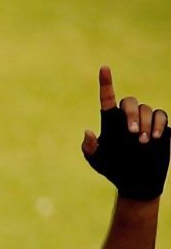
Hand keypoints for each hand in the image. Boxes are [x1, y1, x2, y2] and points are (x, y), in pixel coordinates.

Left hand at [83, 65, 167, 200]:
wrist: (136, 179)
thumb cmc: (113, 168)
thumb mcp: (98, 161)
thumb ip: (90, 148)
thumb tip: (87, 131)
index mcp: (110, 121)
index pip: (107, 98)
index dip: (106, 83)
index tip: (103, 68)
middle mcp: (127, 117)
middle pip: (129, 101)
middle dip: (131, 114)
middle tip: (132, 132)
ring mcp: (145, 120)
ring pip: (146, 109)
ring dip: (145, 124)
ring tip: (143, 142)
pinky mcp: (160, 125)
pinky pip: (161, 115)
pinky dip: (159, 124)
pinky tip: (155, 137)